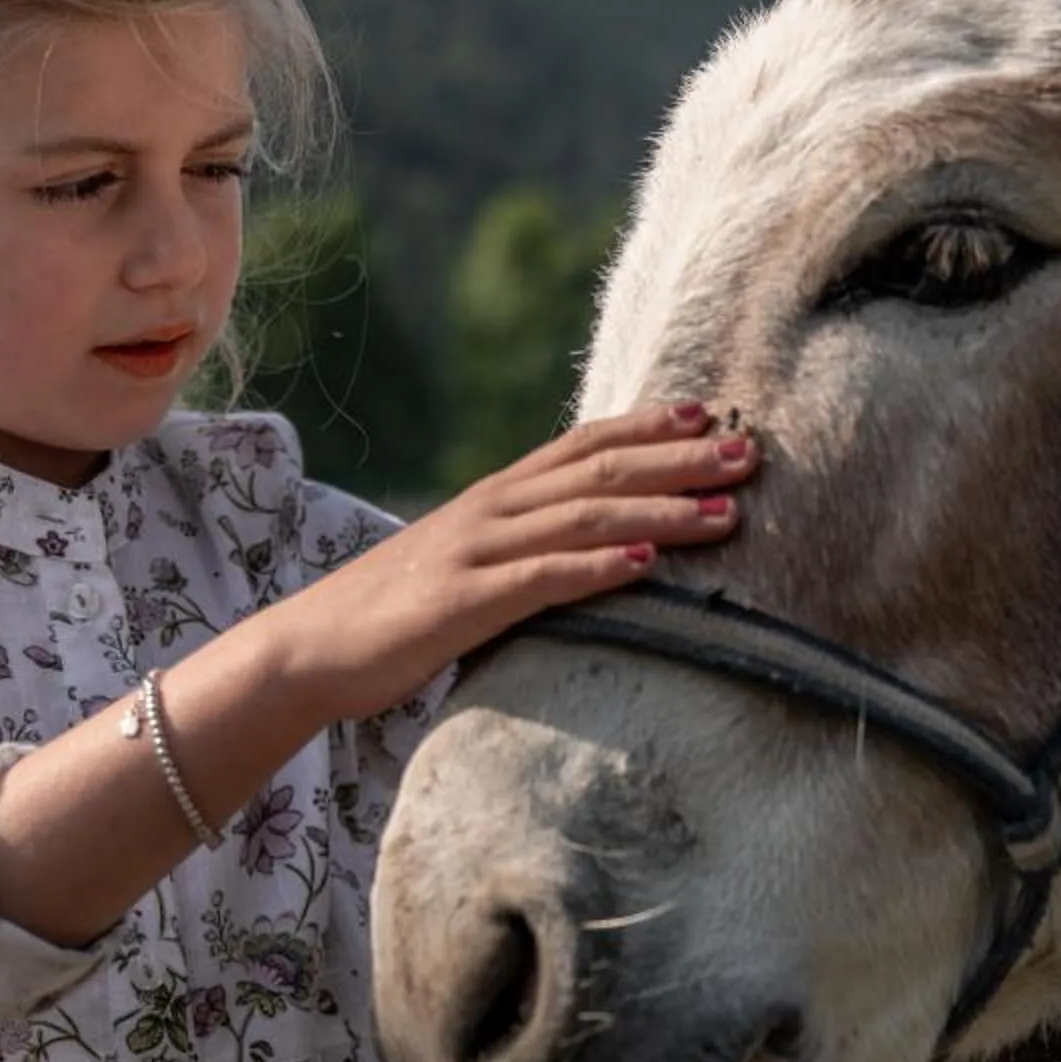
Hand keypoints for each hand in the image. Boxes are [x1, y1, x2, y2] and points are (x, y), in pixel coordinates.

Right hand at [253, 400, 754, 723]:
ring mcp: (476, 552)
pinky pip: (541, 579)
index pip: (583, 445)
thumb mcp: (469, 565)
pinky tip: (644, 563)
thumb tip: (590, 550)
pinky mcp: (462, 603)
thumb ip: (524, 550)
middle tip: (751, 453)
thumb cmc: (394, 613)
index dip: (649, 426)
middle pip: (599, 471)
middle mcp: (491, 510)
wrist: (309, 648)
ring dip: (660, 510)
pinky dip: (597, 567)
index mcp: (496, 497)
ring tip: (725, 512)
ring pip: (583, 518)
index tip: (712, 413)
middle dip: (679, 460)